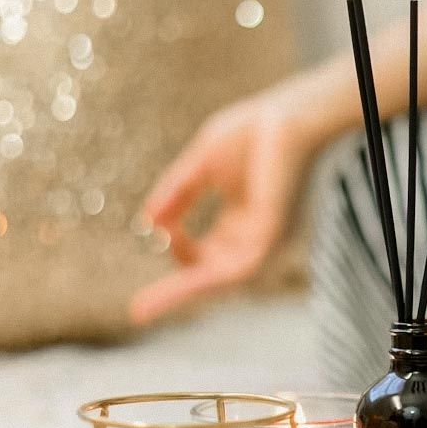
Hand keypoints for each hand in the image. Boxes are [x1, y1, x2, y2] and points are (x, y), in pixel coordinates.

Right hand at [130, 85, 330, 324]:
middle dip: (177, 291)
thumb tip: (148, 224)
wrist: (288, 115)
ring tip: (147, 309)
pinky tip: (183, 285)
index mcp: (241, 221)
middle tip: (138, 312)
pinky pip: (240, 268)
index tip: (155, 233)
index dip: (178, 252)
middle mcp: (254, 236)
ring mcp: (266, 237)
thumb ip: (177, 193)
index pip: (207, 254)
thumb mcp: (201, 166)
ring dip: (185, 292)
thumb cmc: (252, 132)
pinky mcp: (273, 234)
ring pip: (222, 279)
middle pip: (211, 274)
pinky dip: (209, 278)